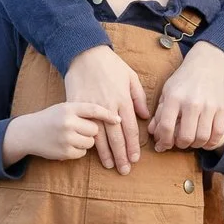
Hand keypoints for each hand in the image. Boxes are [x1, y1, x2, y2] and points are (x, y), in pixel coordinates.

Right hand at [3, 100, 123, 165]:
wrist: (28, 132)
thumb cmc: (52, 118)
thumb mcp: (65, 107)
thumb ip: (84, 109)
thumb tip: (112, 116)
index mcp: (69, 107)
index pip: (94, 109)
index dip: (108, 115)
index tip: (118, 120)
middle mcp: (67, 121)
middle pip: (95, 129)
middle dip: (91, 131)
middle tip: (80, 128)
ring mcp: (65, 137)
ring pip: (91, 142)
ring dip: (86, 141)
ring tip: (72, 136)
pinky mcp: (64, 152)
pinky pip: (83, 153)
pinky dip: (78, 150)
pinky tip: (67, 144)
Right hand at [64, 47, 147, 171]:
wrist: (84, 54)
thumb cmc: (110, 65)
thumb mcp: (130, 77)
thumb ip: (139, 97)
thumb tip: (144, 116)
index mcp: (123, 100)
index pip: (130, 129)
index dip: (133, 146)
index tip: (135, 159)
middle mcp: (108, 107)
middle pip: (117, 137)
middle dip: (122, 156)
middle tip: (125, 170)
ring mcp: (92, 108)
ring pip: (101, 137)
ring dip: (107, 154)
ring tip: (111, 166)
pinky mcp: (78, 107)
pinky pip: (86, 128)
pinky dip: (91, 142)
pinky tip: (94, 152)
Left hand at [149, 42, 223, 151]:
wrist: (207, 65)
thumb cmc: (183, 80)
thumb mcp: (166, 92)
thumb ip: (159, 113)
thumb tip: (153, 133)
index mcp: (174, 97)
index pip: (166, 127)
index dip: (164, 141)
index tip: (164, 144)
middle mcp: (192, 102)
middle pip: (186, 137)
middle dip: (180, 145)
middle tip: (179, 142)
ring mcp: (209, 106)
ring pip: (202, 138)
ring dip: (195, 145)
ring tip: (192, 141)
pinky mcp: (222, 109)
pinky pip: (218, 134)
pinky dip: (211, 143)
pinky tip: (205, 140)